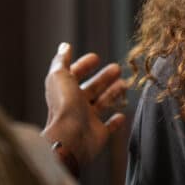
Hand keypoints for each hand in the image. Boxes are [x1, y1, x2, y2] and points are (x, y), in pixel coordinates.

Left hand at [42, 42, 127, 170]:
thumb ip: (61, 61)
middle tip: (117, 68)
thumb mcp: (59, 76)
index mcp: (65, 91)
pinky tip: (122, 115)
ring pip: (102, 103)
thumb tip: (64, 46)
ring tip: (125, 83)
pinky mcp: (98, 134)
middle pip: (91, 88)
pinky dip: (116, 121)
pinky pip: (108, 127)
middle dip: (103, 77)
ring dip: (113, 93)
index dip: (84, 65)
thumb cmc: (64, 106)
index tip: (96, 57)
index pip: (74, 75)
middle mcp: (75, 105)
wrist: (71, 138)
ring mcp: (87, 120)